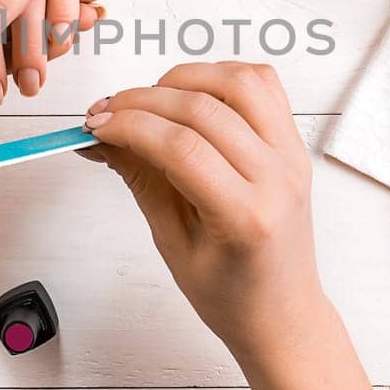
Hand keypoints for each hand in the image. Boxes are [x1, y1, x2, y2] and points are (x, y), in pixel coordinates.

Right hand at [81, 62, 327, 363]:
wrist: (282, 313)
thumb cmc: (231, 294)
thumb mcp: (171, 243)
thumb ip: (140, 180)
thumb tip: (102, 137)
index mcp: (246, 216)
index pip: (181, 146)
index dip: (130, 126)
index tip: (95, 126)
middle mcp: (277, 178)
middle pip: (204, 109)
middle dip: (143, 101)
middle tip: (106, 113)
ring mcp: (292, 156)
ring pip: (240, 82)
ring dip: (186, 78)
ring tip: (150, 101)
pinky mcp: (295, 144)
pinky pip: (264, 85)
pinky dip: (223, 76)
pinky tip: (192, 95)